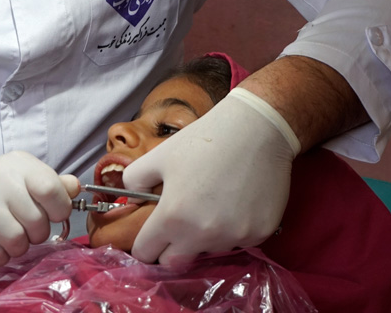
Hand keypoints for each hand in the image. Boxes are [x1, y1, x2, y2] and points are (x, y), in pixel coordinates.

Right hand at [0, 151, 79, 264]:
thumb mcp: (20, 177)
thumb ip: (50, 183)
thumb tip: (75, 188)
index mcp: (18, 164)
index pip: (50, 188)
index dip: (59, 209)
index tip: (52, 214)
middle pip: (37, 221)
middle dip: (37, 232)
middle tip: (25, 227)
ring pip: (18, 241)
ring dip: (18, 246)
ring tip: (8, 236)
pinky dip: (0, 255)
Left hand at [122, 87, 300, 263]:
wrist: (257, 129)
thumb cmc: (205, 140)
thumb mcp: (159, 155)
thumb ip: (134, 180)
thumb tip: (131, 199)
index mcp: (173, 217)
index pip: (146, 252)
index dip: (144, 244)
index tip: (151, 235)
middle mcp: (202, 235)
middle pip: (175, 262)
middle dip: (170, 249)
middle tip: (179, 223)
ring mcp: (233, 237)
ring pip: (209, 250)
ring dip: (205, 236)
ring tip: (213, 202)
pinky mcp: (259, 234)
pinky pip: (237, 241)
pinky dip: (233, 229)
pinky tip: (237, 201)